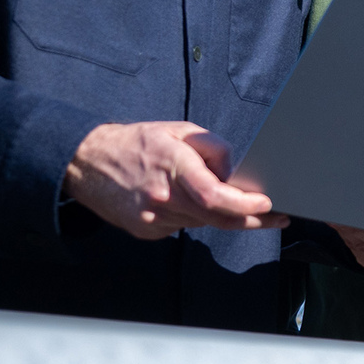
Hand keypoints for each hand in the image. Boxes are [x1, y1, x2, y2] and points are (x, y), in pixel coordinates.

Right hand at [63, 121, 282, 239]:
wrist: (87, 163)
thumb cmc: (137, 143)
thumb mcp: (179, 131)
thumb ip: (213, 148)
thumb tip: (236, 171)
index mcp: (173, 168)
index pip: (214, 196)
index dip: (244, 205)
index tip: (266, 204)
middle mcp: (162, 198)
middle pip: (216, 218)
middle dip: (251, 219)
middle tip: (275, 217)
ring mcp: (152, 219)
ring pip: (201, 223)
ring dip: (216, 213)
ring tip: (214, 193)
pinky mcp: (146, 231)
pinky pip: (182, 227)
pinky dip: (192, 216)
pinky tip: (182, 200)